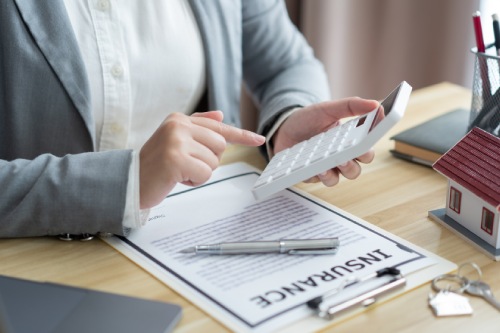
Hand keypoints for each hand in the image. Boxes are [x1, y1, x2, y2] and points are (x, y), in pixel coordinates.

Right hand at [139, 111, 264, 208]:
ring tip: (178, 171)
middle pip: (220, 146)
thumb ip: (198, 127)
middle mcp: (178, 125)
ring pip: (214, 161)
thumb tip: (221, 114)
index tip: (259, 139)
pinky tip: (177, 178)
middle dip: (208, 161)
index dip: (241, 135)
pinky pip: (205, 173)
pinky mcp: (176, 158)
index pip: (218, 127)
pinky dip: (194, 180)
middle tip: (186, 164)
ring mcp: (176, 141)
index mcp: (179, 119)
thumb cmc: (156, 164)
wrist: (130, 181)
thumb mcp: (176, 141)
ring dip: (200, 172)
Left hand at [272, 97, 379, 186]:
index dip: (370, 148)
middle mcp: (340, 157)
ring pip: (340, 178)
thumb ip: (351, 106)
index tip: (369, 142)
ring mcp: (327, 167)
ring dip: (338, 172)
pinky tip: (317, 168)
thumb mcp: (328, 109)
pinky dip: (320, 175)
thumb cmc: (308, 119)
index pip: (366, 150)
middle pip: (356, 169)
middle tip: (348, 156)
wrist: (282, 128)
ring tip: (332, 163)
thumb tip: (375, 104)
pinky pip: (319, 180)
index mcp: (349, 141)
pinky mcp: (312, 174)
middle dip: (354, 164)